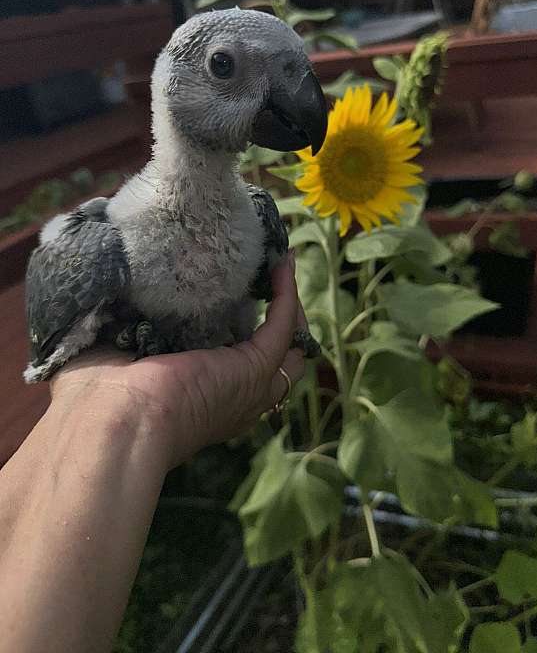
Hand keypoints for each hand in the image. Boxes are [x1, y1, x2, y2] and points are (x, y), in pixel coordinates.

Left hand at [50, 253, 304, 468]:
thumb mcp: (117, 354)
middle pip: (277, 363)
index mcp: (199, 400)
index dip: (241, 330)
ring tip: (281, 268)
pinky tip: (280, 265)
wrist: (113, 419)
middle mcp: (231, 399)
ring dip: (290, 308)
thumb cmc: (98, 395)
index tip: (234, 292)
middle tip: (269, 280)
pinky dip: (286, 294)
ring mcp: (248, 387)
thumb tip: (115, 300)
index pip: (234, 366)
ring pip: (291, 349)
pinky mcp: (253, 369)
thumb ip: (127, 329)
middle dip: (280, 323)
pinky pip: (282, 326)